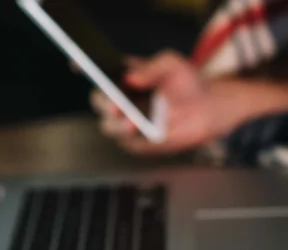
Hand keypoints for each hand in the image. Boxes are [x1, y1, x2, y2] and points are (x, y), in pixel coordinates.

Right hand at [89, 51, 243, 154]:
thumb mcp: (172, 64)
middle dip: (105, 105)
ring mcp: (129, 122)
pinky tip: (146, 136)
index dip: (82, 68)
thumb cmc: (189, 83)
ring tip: (132, 124)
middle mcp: (121, 101)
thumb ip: (152, 67)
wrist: (208, 107)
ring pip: (109, 127)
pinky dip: (136, 141)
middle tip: (117, 106)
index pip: (97, 74)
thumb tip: (133, 77)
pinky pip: (131, 145)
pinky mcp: (142, 142)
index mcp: (123, 77)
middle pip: (99, 103)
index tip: (78, 66)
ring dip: (117, 126)